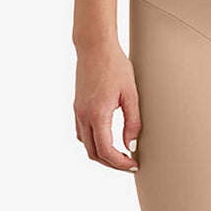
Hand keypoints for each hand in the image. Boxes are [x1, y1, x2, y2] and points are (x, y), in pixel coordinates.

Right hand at [73, 41, 141, 171]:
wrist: (95, 47)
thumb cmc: (115, 66)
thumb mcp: (131, 93)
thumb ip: (132, 121)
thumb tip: (132, 145)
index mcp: (97, 114)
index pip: (106, 151)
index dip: (120, 163)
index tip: (133, 164)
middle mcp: (83, 116)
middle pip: (93, 153)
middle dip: (111, 163)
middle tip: (129, 163)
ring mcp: (77, 111)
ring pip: (85, 144)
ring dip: (101, 154)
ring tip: (119, 153)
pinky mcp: (77, 106)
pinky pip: (81, 133)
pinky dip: (93, 141)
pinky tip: (106, 138)